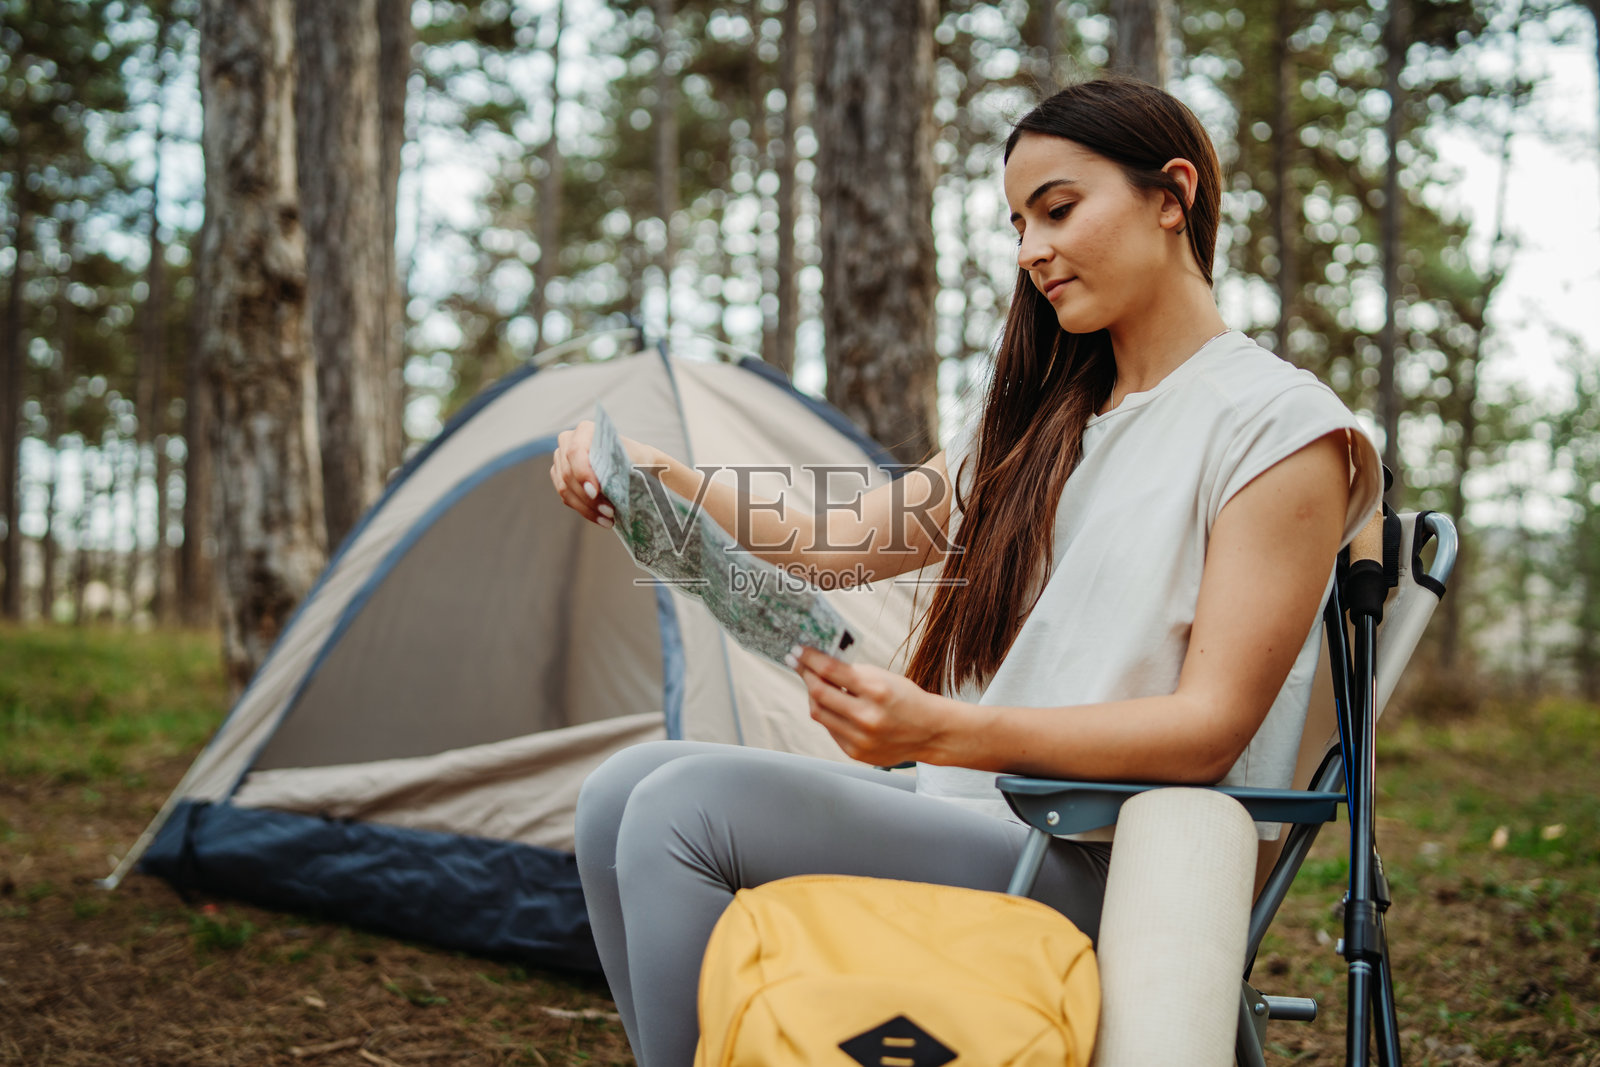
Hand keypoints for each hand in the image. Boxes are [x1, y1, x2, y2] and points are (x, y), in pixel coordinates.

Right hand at [549, 420, 656, 528]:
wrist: (635, 463)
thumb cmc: (637, 457)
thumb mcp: (638, 456)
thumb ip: (628, 461)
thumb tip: (621, 476)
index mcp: (585, 430)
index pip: (575, 451)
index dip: (582, 473)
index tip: (595, 492)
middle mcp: (568, 442)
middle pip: (568, 473)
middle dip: (588, 497)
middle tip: (609, 512)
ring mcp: (561, 461)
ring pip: (566, 488)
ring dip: (587, 507)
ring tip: (608, 519)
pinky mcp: (561, 479)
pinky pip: (567, 498)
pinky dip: (585, 511)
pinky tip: (602, 520)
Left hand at [788, 645, 963, 765]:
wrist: (931, 732)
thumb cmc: (908, 700)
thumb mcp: (884, 678)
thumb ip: (853, 673)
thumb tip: (820, 663)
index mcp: (876, 691)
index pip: (831, 670)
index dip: (809, 659)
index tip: (797, 650)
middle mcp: (867, 717)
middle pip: (818, 693)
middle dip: (804, 674)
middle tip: (797, 663)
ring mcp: (860, 738)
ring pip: (819, 713)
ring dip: (811, 694)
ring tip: (812, 682)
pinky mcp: (855, 752)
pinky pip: (830, 729)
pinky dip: (826, 714)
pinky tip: (829, 704)